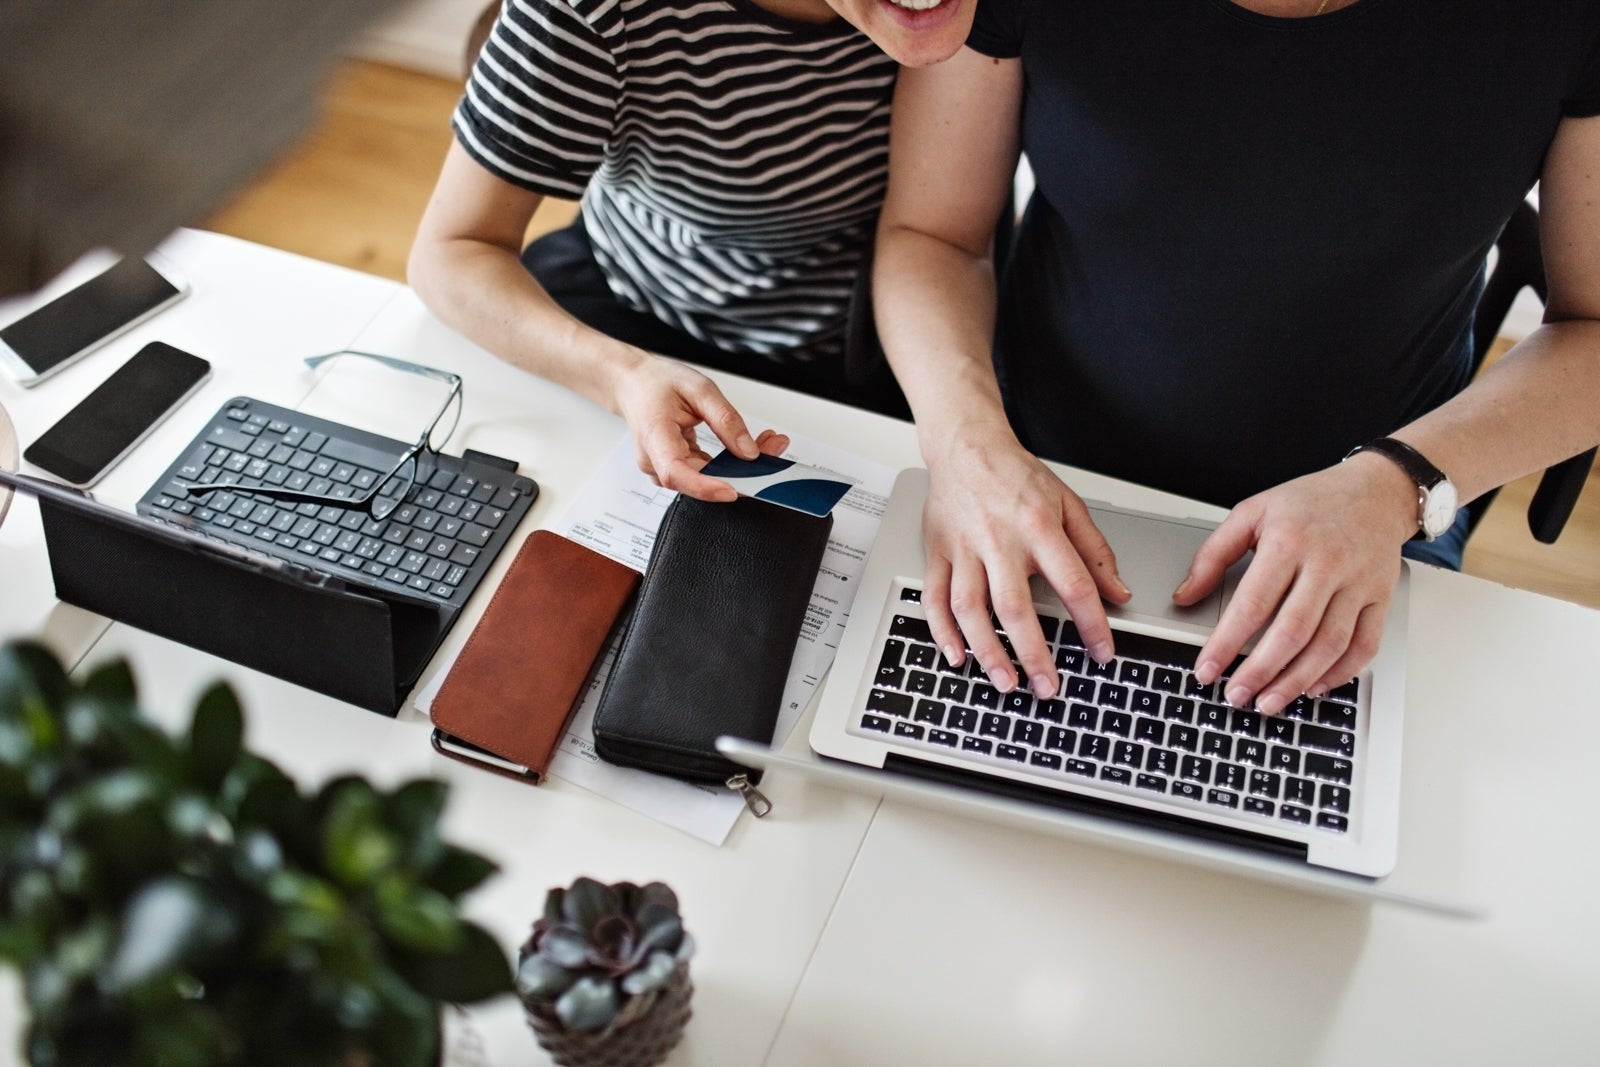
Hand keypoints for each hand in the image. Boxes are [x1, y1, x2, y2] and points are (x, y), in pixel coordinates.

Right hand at [610, 354, 789, 500]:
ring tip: (768, 443)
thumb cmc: (658, 383)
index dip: (705, 486)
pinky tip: (748, 449)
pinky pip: (704, 474)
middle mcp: (654, 460)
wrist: (634, 384)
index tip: (733, 489)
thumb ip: (726, 419)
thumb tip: (748, 451)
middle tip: (774, 448)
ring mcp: (663, 468)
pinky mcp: (674, 469)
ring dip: (739, 467)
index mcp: (654, 435)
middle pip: (699, 479)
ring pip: (706, 480)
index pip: (676, 472)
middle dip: (741, 470)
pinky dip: (729, 464)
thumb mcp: (699, 388)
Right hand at [921, 430, 1130, 698]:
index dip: (1092, 624)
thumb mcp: (1068, 504)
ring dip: (986, 650)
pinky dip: (941, 631)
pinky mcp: (937, 552)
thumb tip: (1118, 593)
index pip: (1073, 584)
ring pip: (970, 608)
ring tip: (1004, 682)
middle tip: (1047, 687)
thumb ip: (1095, 551)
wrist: (966, 446)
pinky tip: (956, 656)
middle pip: (1015, 607)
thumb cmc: (1016, 475)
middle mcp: (999, 540)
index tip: (1102, 653)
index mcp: (1039, 527)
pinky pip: (934, 597)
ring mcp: (964, 548)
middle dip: (1033, 654)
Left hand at [1174, 454, 1418, 714]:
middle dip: (1260, 672)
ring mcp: (1358, 583)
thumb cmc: (1310, 503)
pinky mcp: (1381, 598)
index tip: (1207, 670)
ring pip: (1329, 645)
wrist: (1376, 490)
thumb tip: (1184, 595)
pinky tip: (1314, 687)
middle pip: (1292, 631)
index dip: (1226, 643)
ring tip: (1269, 702)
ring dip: (1297, 681)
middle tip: (1236, 696)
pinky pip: (1365, 645)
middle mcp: (1326, 565)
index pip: (1252, 604)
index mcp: (1288, 542)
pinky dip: (1340, 673)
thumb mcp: (1252, 513)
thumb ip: (1213, 555)